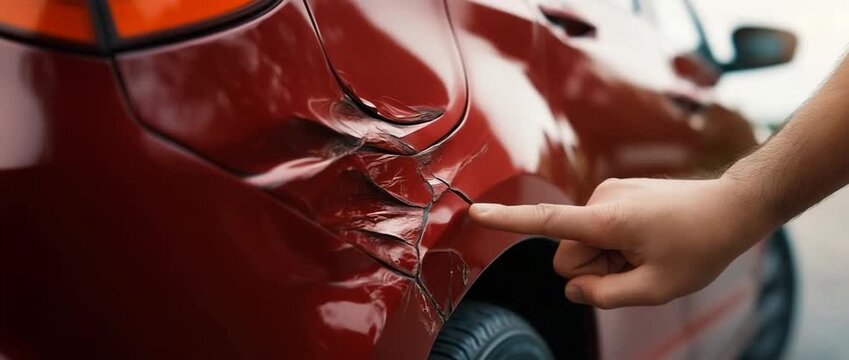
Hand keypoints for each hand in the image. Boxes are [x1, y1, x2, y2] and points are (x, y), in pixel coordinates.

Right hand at [469, 177, 773, 308]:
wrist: (732, 206)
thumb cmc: (700, 245)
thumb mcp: (655, 288)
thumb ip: (605, 295)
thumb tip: (574, 288)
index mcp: (607, 220)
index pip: (546, 221)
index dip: (507, 220)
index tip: (474, 211)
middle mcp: (601, 199)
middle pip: (569, 252)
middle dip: (593, 268)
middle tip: (636, 267)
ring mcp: (608, 193)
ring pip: (584, 242)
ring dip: (608, 256)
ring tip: (647, 251)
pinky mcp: (616, 194)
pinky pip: (598, 228)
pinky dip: (616, 242)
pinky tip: (648, 239)